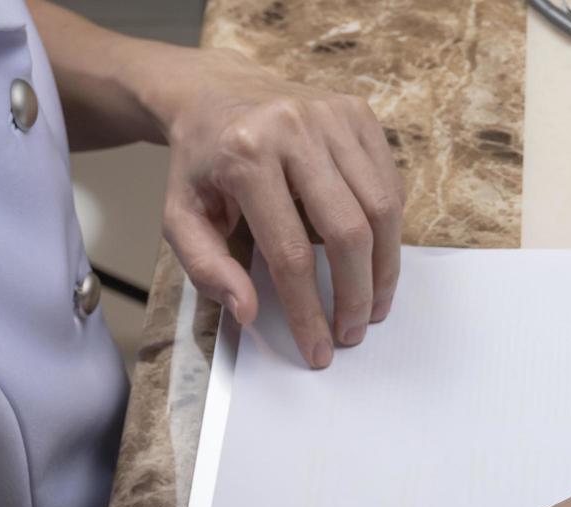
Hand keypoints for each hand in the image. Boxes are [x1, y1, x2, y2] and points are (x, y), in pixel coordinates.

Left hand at [148, 48, 404, 367]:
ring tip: (374, 305)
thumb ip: (206, 266)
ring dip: (384, 269)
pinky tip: (375, 256)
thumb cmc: (202, 163)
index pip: (290, 252)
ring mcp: (333, 116)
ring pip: (382, 210)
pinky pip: (390, 185)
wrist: (216, 92)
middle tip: (353, 332)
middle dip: (357, 294)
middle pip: (348, 232)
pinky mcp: (360, 114)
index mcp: (244, 155)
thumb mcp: (179, 215)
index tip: (320, 349)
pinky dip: (389, 230)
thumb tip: (249, 311)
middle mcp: (294, 128)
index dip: (309, 310)